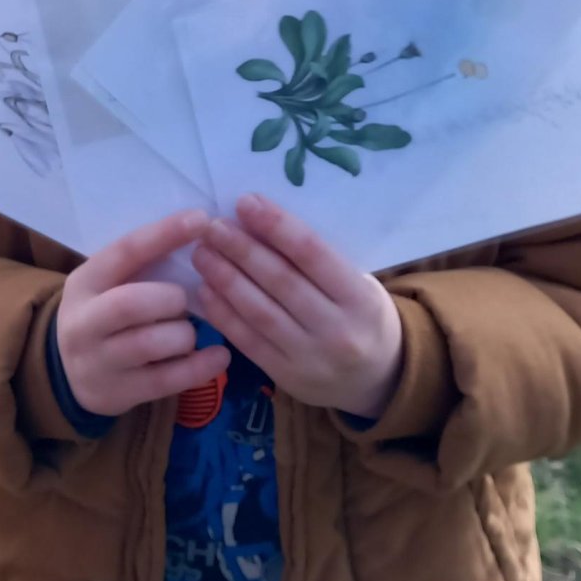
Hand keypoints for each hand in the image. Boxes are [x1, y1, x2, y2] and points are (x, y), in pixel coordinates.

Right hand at [58, 209, 230, 419]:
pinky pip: (165, 381)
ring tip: (187, 333)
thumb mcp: (110, 283)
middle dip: (170, 299)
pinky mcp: (116, 393)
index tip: (202, 219)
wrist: (69, 373)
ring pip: (149, 344)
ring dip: (183, 334)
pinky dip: (200, 367)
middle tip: (183, 301)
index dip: (164, 234)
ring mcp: (97, 361)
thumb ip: (143, 263)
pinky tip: (219, 356)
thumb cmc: (105, 314)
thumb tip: (204, 228)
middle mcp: (83, 322)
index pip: (124, 252)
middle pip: (131, 304)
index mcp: (85, 281)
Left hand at [191, 194, 402, 419]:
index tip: (245, 202)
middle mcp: (337, 330)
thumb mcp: (359, 284)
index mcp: (361, 299)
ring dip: (225, 279)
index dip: (276, 226)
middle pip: (280, 281)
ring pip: (259, 312)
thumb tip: (263, 221)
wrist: (379, 378)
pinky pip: (248, 342)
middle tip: (212, 226)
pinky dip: (223, 315)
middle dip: (242, 249)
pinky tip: (204, 290)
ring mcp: (310, 358)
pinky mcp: (286, 377)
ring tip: (201, 253)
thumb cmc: (361, 315)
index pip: (312, 254)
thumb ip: (320, 261)